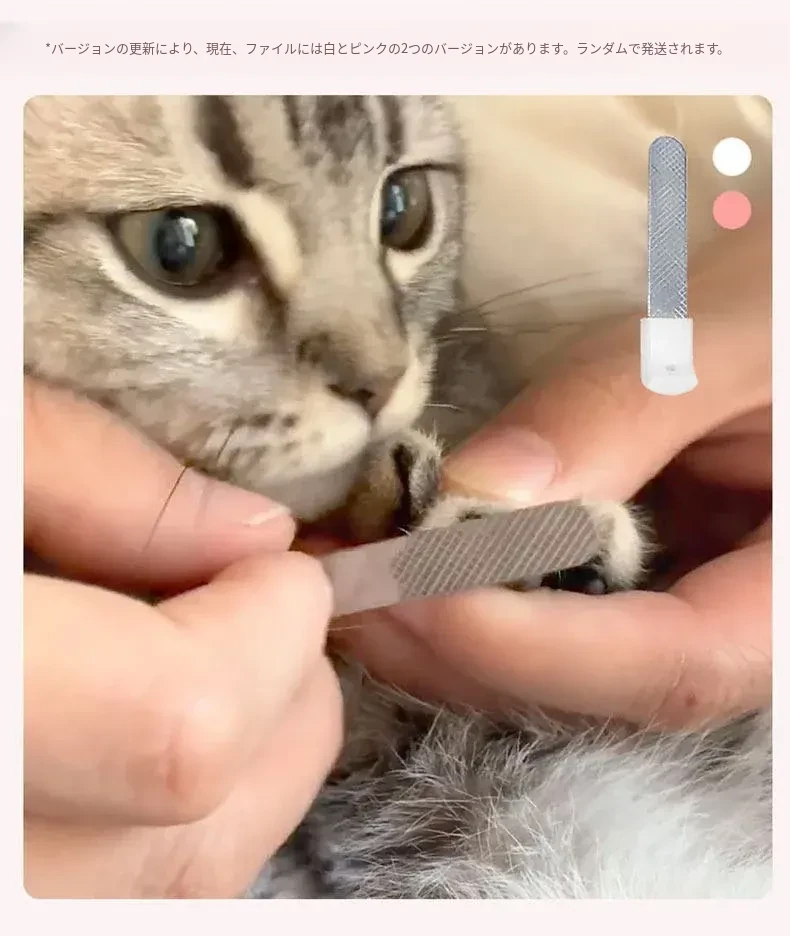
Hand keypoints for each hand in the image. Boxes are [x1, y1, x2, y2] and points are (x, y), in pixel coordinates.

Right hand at [24, 381, 341, 897]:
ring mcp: (18, 886)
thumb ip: (87, 471)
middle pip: (207, 823)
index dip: (265, 629)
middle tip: (236, 604)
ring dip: (245, 755)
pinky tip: (144, 718)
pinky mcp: (43, 888)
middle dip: (278, 692)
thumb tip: (251, 535)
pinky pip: (154, 888)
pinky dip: (192, 807)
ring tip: (187, 653)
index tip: (267, 557)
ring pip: (193, 873)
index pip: (186, 724)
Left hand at [333, 217, 770, 730]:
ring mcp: (672, 602)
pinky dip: (459, 600)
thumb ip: (623, 408)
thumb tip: (478, 493)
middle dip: (461, 649)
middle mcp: (733, 622)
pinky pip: (542, 616)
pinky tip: (394, 561)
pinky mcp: (626, 576)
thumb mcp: (729, 336)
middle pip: (600, 689)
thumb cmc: (786, 304)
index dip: (540, 643)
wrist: (780, 311)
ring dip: (440, 638)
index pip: (677, 661)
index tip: (418, 587)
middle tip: (348, 588)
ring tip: (345, 580)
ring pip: (559, 670)